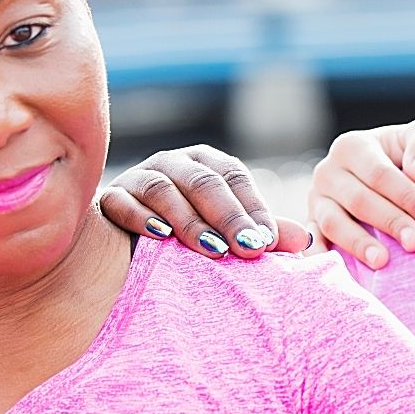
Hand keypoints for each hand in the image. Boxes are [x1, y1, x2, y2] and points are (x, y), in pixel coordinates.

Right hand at [100, 145, 312, 258]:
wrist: (124, 244)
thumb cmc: (190, 235)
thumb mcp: (228, 231)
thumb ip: (263, 232)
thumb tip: (307, 240)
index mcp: (206, 165)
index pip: (234, 177)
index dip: (253, 208)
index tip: (268, 242)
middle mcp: (174, 164)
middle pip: (204, 182)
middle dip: (229, 217)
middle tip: (249, 249)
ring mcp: (139, 178)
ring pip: (164, 190)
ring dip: (190, 220)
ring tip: (212, 249)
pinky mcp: (108, 199)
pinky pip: (121, 202)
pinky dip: (140, 216)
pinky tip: (160, 236)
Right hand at [309, 119, 414, 268]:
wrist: (394, 176)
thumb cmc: (410, 158)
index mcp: (353, 146)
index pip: (379, 173)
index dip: (405, 194)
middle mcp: (328, 171)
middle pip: (358, 200)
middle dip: (388, 221)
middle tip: (414, 242)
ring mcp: (316, 200)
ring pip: (333, 223)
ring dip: (358, 243)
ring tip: (383, 261)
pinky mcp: (311, 226)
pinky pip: (313, 243)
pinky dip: (322, 257)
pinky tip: (342, 274)